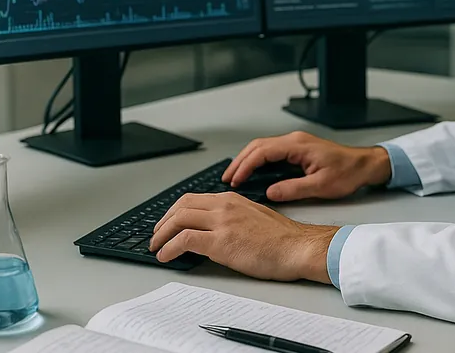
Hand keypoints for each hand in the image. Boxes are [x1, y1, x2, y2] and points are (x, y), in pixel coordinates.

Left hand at [149, 192, 337, 281]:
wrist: (298, 247)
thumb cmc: (284, 239)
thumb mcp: (254, 218)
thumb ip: (234, 218)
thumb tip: (217, 230)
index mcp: (232, 199)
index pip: (193, 199)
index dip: (175, 211)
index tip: (168, 222)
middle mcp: (224, 206)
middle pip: (181, 206)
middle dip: (163, 221)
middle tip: (156, 235)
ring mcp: (222, 223)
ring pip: (179, 220)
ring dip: (162, 235)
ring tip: (156, 247)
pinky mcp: (221, 242)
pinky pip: (185, 240)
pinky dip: (169, 248)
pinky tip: (165, 256)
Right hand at [223, 131, 391, 201]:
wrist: (365, 165)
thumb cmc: (348, 172)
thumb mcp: (321, 186)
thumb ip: (293, 189)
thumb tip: (269, 193)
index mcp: (298, 145)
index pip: (262, 152)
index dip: (245, 166)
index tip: (235, 180)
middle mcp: (294, 141)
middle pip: (257, 146)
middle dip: (240, 162)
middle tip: (227, 179)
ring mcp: (295, 144)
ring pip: (262, 148)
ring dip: (247, 161)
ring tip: (235, 177)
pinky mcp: (298, 150)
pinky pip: (271, 152)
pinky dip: (258, 161)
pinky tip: (253, 173)